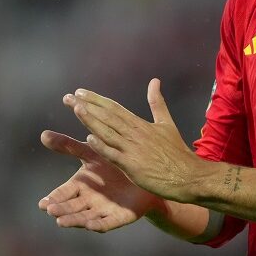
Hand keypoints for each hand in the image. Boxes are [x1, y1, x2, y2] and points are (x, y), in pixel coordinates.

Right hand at [38, 130, 157, 231]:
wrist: (145, 170)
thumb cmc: (113, 161)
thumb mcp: (91, 152)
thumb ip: (69, 146)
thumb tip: (42, 134)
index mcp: (80, 186)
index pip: (62, 194)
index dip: (53, 199)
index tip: (42, 203)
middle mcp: (88, 201)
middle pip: (71, 208)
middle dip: (60, 210)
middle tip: (50, 210)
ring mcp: (103, 210)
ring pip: (85, 218)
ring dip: (73, 220)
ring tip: (61, 222)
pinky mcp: (119, 217)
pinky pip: (107, 223)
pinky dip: (98, 225)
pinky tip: (90, 225)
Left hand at [64, 78, 204, 203]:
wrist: (187, 174)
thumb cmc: (176, 152)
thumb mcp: (166, 123)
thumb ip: (157, 103)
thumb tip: (154, 81)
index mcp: (140, 124)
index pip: (114, 108)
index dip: (96, 99)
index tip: (80, 92)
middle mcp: (135, 133)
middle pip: (107, 116)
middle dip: (87, 106)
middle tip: (68, 97)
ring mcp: (133, 149)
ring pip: (108, 132)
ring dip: (91, 120)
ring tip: (76, 109)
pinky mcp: (133, 166)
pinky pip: (114, 154)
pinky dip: (102, 146)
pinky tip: (90, 138)